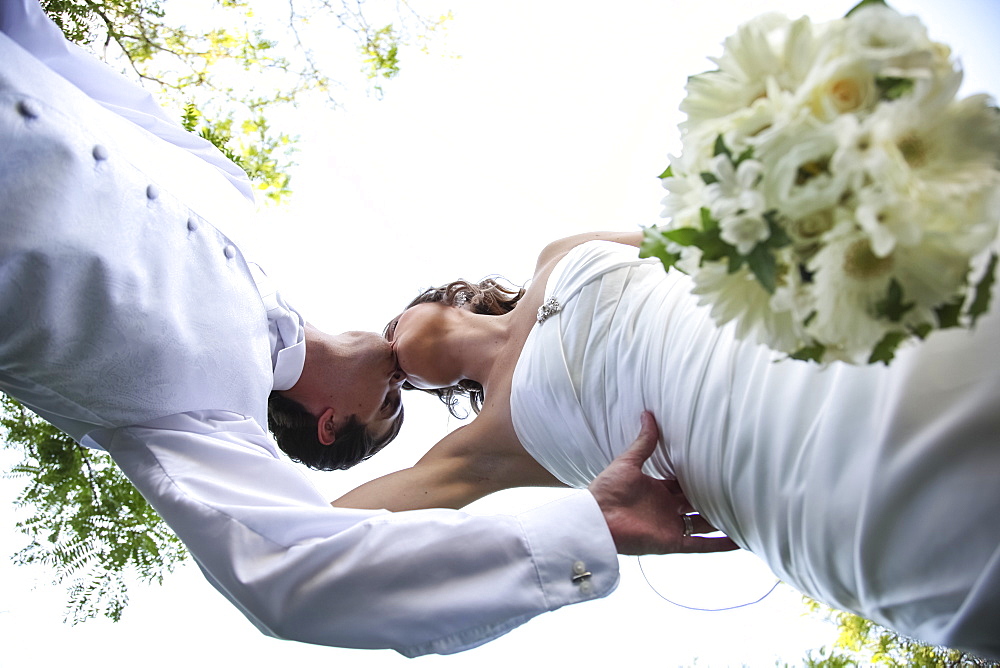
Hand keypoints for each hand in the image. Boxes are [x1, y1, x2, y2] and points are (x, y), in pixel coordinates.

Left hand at [589, 412, 738, 555]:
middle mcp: (666, 509)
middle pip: (696, 502)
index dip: (698, 476)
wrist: (596, 518)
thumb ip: (644, 443)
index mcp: (657, 490)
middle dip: (715, 496)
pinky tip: (741, 541)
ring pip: (704, 524)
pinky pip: (701, 545)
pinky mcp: (673, 542)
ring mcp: (671, 526)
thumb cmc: (607, 490)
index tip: (718, 466)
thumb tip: (648, 415)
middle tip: (740, 487)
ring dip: (723, 520)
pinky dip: (720, 544)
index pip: (683, 483)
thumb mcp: (628, 462)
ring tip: (749, 513)